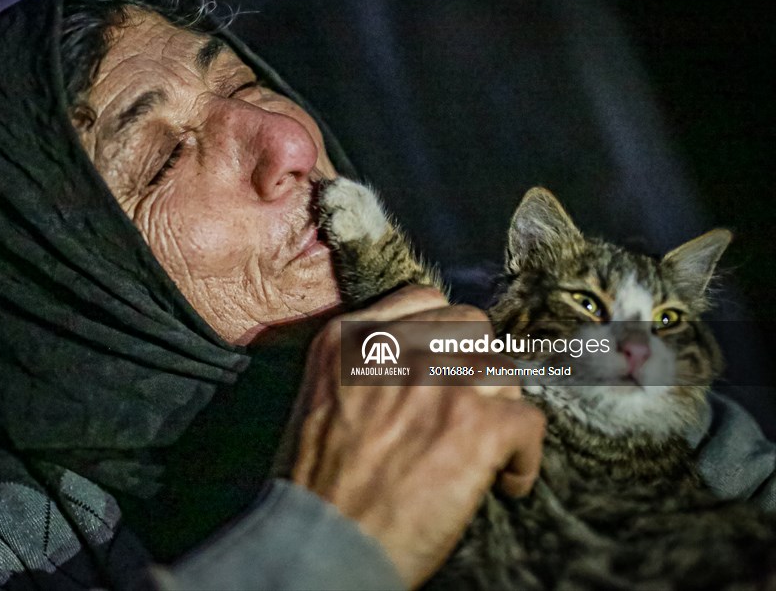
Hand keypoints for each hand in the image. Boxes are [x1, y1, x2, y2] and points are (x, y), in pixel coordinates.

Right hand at [290, 286, 545, 587]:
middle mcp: (398, 347)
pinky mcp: (479, 426)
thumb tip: (416, 362)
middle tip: (466, 408)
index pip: (424, 301)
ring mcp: (441, 382)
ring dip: (498, 410)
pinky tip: (502, 482)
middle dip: (474, 366)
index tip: (445, 366)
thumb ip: (362, 362)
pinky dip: (522, 459)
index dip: (442, 335)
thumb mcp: (317, 395)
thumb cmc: (312, 484)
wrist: (320, 541)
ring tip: (483, 451)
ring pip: (504, 372)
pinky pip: (530, 422)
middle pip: (472, 327)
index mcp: (350, 336)